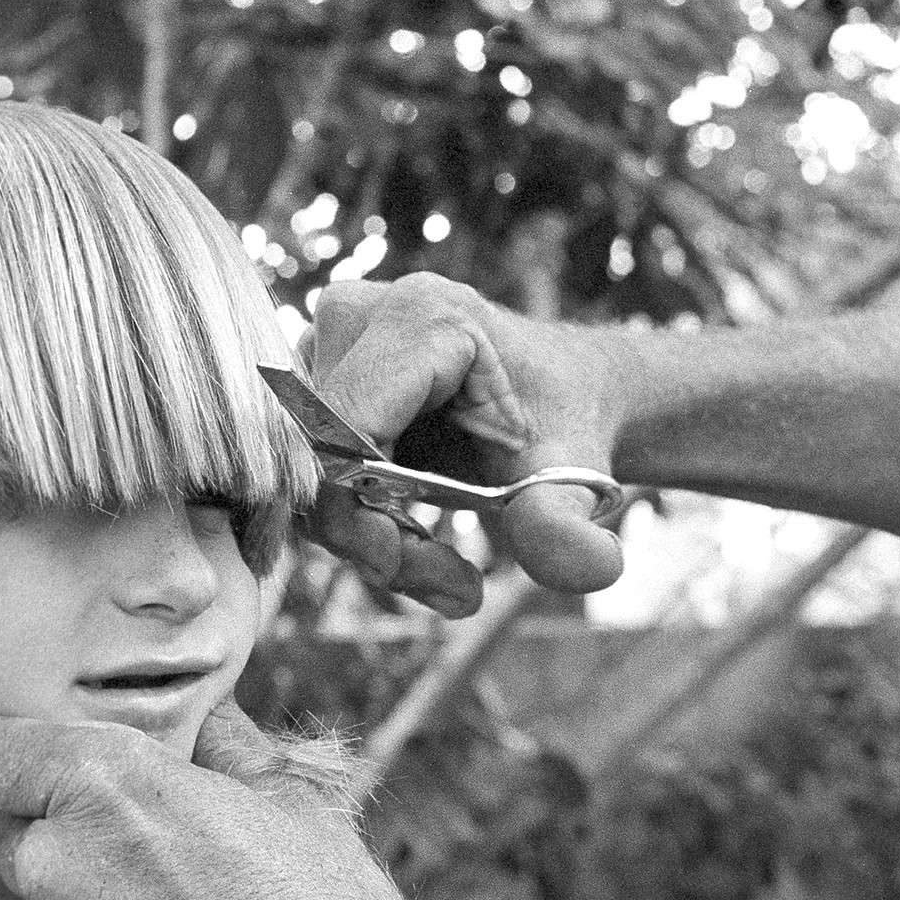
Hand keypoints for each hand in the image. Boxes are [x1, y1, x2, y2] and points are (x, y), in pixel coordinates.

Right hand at [304, 273, 624, 611]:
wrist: (563, 394)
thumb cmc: (564, 427)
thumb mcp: (569, 481)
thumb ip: (564, 526)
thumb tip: (595, 567)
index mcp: (422, 319)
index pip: (339, 436)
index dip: (358, 517)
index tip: (419, 567)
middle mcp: (358, 314)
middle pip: (315, 455)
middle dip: (371, 538)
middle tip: (450, 585)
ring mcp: (327, 336)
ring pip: (304, 467)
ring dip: (366, 536)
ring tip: (446, 572)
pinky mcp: (315, 367)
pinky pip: (308, 461)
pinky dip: (357, 517)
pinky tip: (414, 541)